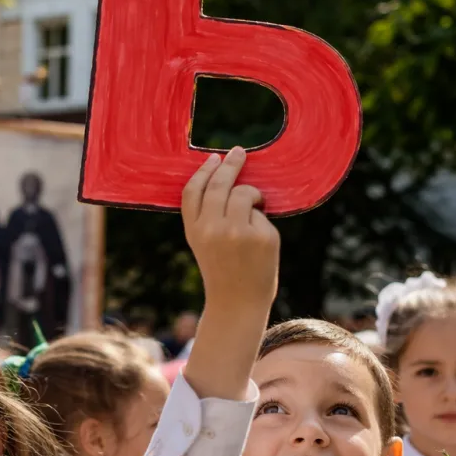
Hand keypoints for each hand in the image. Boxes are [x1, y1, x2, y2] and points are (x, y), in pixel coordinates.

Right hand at [182, 147, 279, 313]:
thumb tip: (224, 175)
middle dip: (231, 164)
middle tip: (239, 154)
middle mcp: (213, 229)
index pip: (194, 190)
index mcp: (194, 230)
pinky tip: (258, 240)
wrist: (237, 302)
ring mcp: (238, 232)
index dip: (204, 171)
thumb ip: (206, 214)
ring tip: (255, 207)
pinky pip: (262, 214)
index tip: (214, 158)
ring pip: (244, 193)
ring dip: (252, 195)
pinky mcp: (262, 237)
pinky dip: (262, 220)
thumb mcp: (202, 242)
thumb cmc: (222, 268)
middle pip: (220, 184)